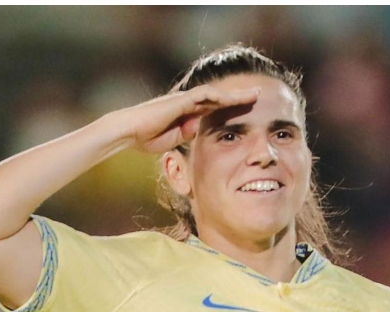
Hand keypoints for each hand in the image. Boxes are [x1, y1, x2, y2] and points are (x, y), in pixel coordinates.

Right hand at [108, 85, 261, 154]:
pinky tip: (232, 97)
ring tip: (254, 93)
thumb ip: (188, 134)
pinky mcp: (179, 100)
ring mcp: (184, 100)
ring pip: (215, 93)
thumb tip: (200, 134)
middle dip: (240, 96)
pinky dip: (218, 96)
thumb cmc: (147, 137)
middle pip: (221, 98)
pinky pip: (202, 95)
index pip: (217, 108)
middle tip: (260, 94)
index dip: (234, 108)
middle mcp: (189, 103)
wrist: (129, 132)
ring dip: (234, 93)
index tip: (252, 110)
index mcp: (190, 113)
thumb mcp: (175, 140)